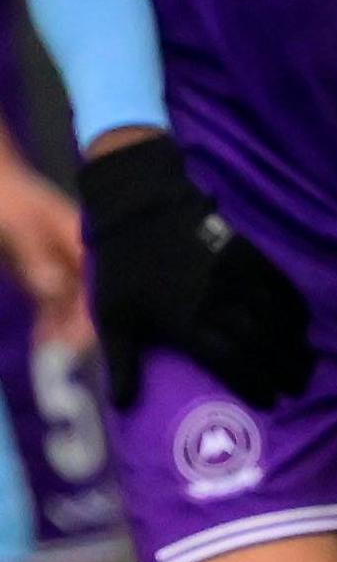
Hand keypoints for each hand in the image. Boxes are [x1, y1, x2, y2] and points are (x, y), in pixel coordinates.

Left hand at [0, 169, 85, 354]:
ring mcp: (64, 266)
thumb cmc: (8, 202)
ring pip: (72, 306)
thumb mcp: (20, 228)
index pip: (102, 280)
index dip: (95, 310)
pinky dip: (49, 324)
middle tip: (66, 357)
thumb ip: (36, 258)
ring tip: (54, 359)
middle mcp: (82, 255)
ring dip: (64, 331)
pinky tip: (45, 345)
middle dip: (81, 328)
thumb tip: (55, 289)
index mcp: (86, 239)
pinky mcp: (45, 275)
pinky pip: (53, 305)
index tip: (82, 339)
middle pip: (92, 296)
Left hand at [81, 134, 312, 408]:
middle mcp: (218, 302)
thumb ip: (121, 363)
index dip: (253, 384)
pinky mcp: (251, 255)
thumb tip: (121, 406)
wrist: (143, 208)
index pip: (230, 361)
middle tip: (297, 388)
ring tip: (306, 365)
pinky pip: (283, 288)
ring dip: (294, 345)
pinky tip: (303, 326)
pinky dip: (296, 310)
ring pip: (277, 318)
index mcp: (185, 321)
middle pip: (261, 344)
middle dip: (282, 370)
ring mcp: (238, 277)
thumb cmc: (126, 268)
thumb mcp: (113, 319)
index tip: (270, 402)